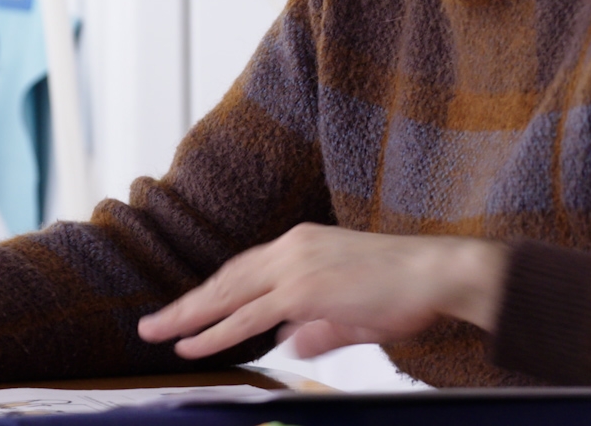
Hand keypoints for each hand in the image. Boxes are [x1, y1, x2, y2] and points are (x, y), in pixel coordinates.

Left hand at [137, 225, 508, 359]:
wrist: (437, 272)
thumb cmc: (406, 288)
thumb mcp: (353, 310)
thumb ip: (320, 328)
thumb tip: (293, 343)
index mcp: (301, 245)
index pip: (245, 270)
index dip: (214, 292)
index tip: (190, 306)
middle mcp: (291, 248)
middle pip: (226, 279)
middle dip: (187, 303)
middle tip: (153, 323)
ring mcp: (295, 267)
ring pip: (228, 295)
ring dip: (189, 317)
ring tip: (158, 334)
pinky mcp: (303, 290)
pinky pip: (248, 316)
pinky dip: (216, 331)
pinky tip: (194, 345)